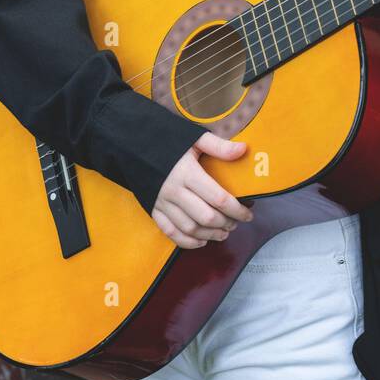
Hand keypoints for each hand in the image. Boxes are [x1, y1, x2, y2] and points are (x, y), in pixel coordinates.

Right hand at [151, 131, 253, 248]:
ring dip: (210, 235)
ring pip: (190, 228)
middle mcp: (174, 191)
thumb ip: (219, 146)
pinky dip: (188, 242)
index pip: (218, 198)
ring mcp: (162, 203)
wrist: (131, 145)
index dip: (237, 210)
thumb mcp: (193, 138)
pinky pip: (170, 233)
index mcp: (187, 173)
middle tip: (236, 222)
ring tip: (223, 233)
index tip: (248, 213)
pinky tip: (201, 241)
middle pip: (206, 217)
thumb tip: (243, 149)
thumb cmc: (166, 141)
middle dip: (225, 223)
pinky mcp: (153, 210)